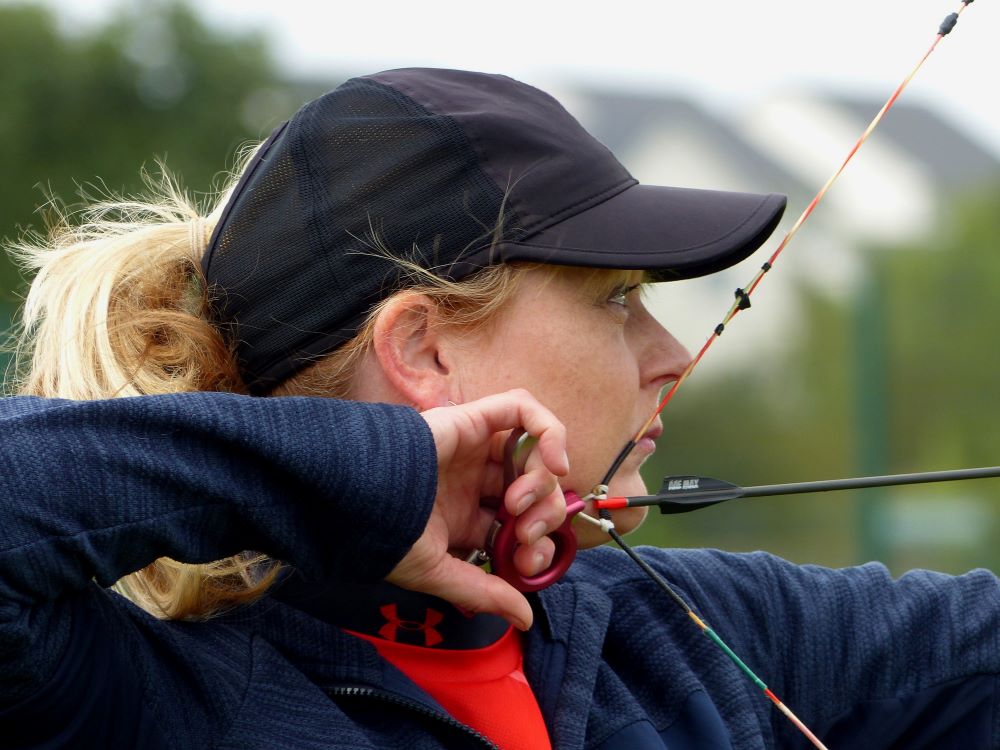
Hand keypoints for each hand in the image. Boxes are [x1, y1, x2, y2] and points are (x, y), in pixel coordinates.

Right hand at [386, 389, 568, 629]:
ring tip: (519, 502)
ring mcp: (474, 448)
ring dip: (542, 480)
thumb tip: (525, 618)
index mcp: (463, 515)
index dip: (536, 543)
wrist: (356, 497)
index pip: (518, 525)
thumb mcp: (438, 572)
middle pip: (533, 489)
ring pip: (532, 450)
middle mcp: (472, 479)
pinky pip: (522, 408)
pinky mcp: (472, 419)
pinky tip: (551, 461)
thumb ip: (484, 592)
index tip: (528, 561)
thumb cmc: (384, 534)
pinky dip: (548, 430)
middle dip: (544, 515)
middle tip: (526, 533)